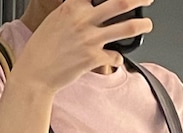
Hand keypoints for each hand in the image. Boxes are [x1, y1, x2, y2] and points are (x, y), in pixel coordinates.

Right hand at [17, 0, 153, 94]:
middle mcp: (84, 19)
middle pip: (121, 2)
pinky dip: (119, 57)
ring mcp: (90, 39)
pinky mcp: (93, 58)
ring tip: (148, 24)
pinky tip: (118, 57)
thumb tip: (87, 7)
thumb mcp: (56, 20)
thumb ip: (74, 11)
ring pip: (126, 27)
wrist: (35, 74)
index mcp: (73, 6)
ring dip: (142, 25)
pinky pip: (116, 55)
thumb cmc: (41, 49)